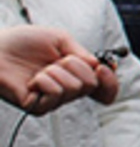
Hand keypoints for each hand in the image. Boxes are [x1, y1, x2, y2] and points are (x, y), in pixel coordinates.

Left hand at [0, 26, 118, 113]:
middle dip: (77, 66)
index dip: (110, 82)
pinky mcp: (36, 107)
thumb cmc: (22, 42)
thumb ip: (82, 53)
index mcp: (74, 76)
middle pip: (91, 85)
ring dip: (57, 71)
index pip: (103, 90)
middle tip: (58, 60)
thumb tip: (99, 65)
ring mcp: (51, 100)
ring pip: (75, 88)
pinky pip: (56, 94)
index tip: (103, 67)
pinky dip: (46, 80)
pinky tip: (33, 79)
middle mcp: (65, 90)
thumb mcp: (60, 39)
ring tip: (41, 70)